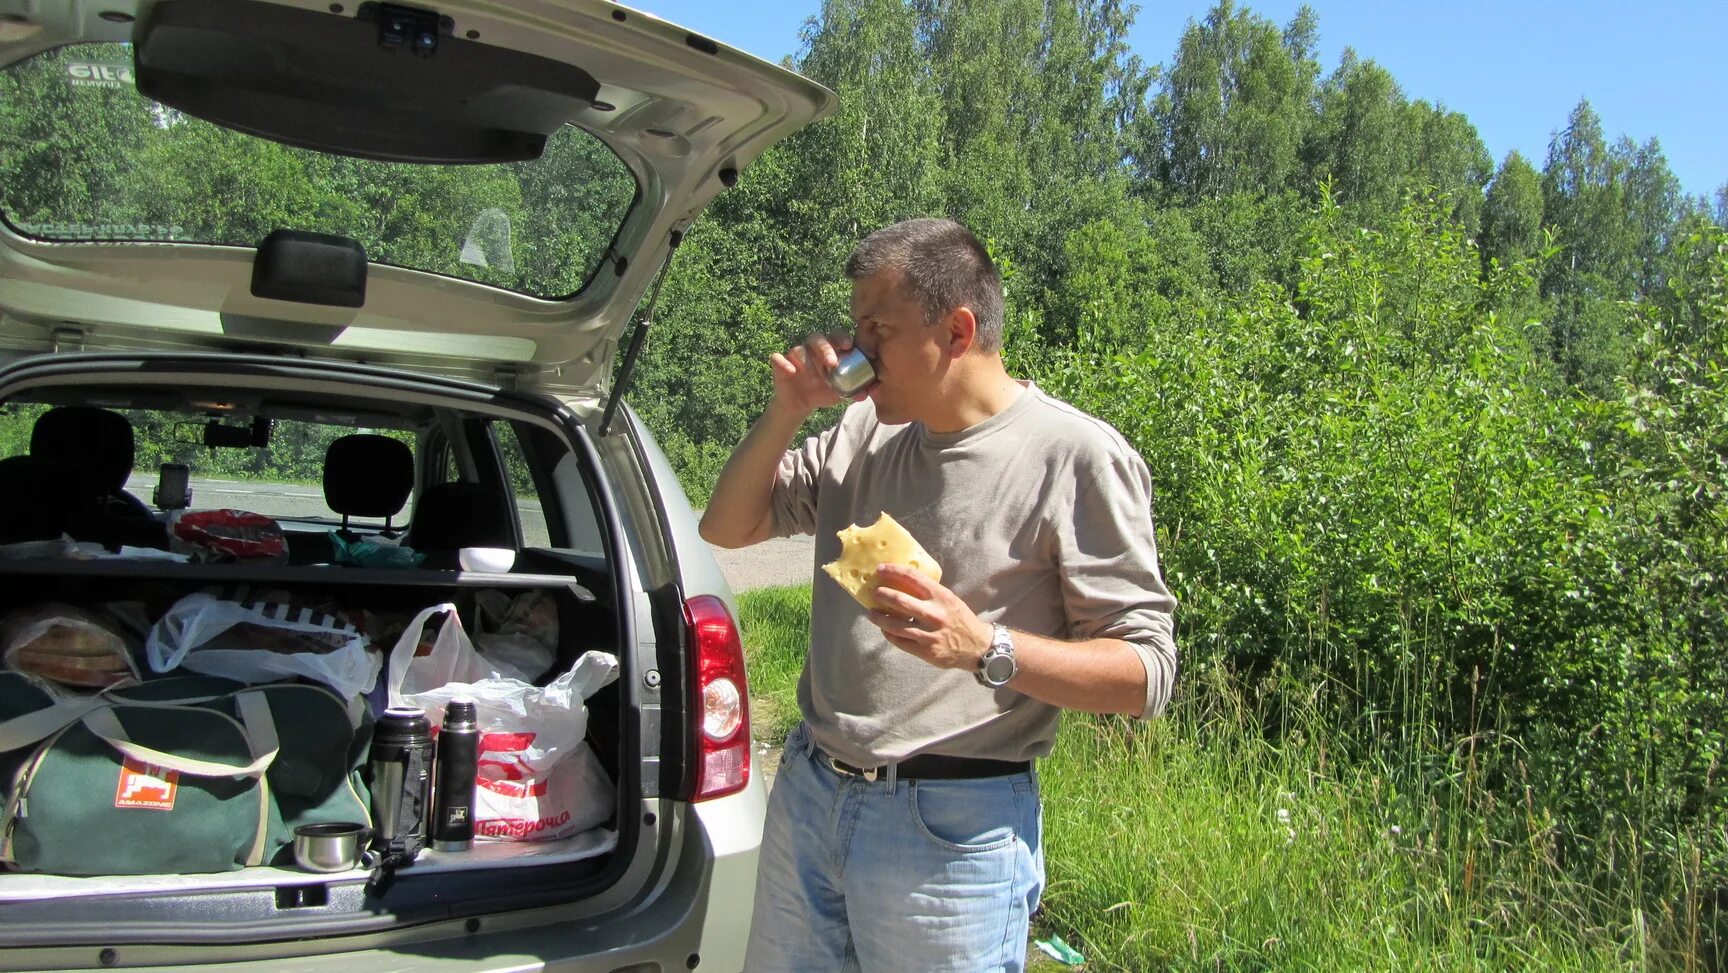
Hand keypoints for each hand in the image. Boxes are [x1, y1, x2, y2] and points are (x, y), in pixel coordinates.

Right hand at [768, 332, 852, 416]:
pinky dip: (783, 363)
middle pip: (817, 338)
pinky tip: (791, 371)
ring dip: (807, 362)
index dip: (842, 337)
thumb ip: (856, 391)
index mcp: (829, 350)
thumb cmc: (824, 392)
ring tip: (814, 380)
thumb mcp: (841, 393)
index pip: (835, 336)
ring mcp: (795, 355)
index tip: (849, 345)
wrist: (801, 405)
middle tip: (832, 363)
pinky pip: (777, 358)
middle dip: (825, 348)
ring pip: (799, 349)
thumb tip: (867, 394)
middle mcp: (811, 348)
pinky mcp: (780, 364)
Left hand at [866, 564, 992, 671]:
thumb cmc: (961, 619)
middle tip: (874, 593)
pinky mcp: (925, 651)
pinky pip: (900, 641)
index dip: (893, 571)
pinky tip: (885, 630)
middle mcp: (934, 613)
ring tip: (872, 614)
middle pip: (899, 601)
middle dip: (882, 595)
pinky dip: (889, 634)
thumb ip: (929, 593)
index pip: (912, 578)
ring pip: (894, 625)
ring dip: (879, 618)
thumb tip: (902, 583)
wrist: (977, 647)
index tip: (880, 570)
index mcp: (941, 596)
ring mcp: (928, 634)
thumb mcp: (949, 600)